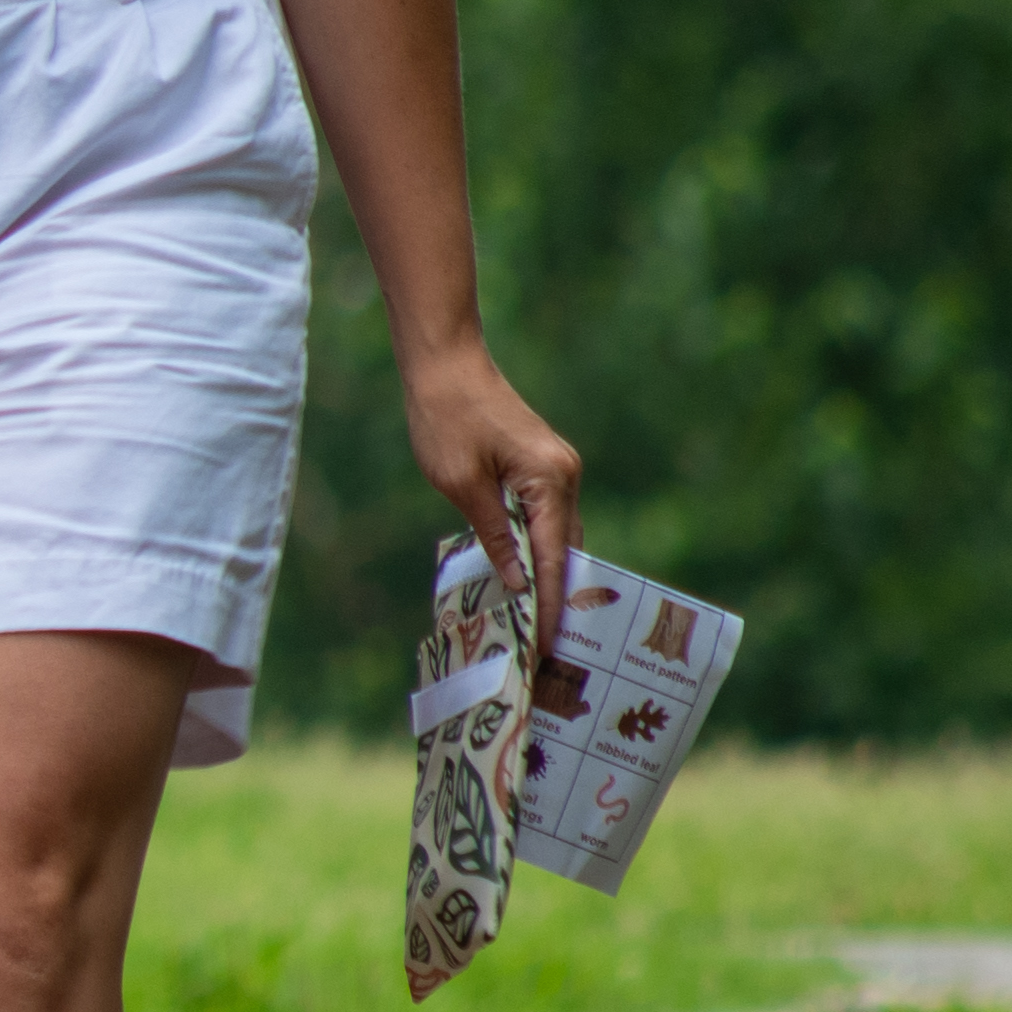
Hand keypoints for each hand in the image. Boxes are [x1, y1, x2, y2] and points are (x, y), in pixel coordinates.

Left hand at [400, 337, 582, 653]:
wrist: (445, 364)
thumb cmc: (446, 419)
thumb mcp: (462, 485)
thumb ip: (495, 535)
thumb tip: (518, 582)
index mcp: (551, 481)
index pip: (555, 558)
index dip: (550, 604)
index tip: (546, 645)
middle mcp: (566, 476)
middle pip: (566, 549)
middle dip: (557, 597)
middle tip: (545, 647)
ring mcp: (557, 468)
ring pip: (558, 534)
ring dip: (549, 573)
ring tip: (537, 621)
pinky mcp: (542, 465)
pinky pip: (547, 517)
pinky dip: (539, 547)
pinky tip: (526, 573)